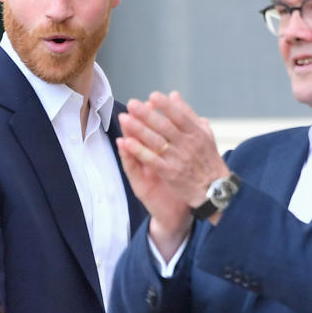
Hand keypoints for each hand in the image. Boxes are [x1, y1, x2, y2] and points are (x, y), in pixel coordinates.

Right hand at [115, 118, 191, 259]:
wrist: (176, 213)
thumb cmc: (180, 185)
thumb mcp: (182, 161)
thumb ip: (182, 142)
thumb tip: (188, 125)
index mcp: (160, 153)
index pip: (156, 129)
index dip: (155, 114)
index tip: (155, 99)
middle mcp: (148, 161)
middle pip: (142, 136)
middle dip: (139, 119)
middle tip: (134, 105)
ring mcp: (142, 172)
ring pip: (133, 149)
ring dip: (128, 134)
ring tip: (124, 120)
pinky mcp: (139, 185)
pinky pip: (131, 168)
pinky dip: (127, 155)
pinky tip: (123, 144)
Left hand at [118, 90, 227, 208]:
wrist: (214, 188)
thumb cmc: (208, 159)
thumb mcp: (204, 134)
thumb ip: (188, 114)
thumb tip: (174, 96)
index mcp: (196, 132)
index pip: (180, 115)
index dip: (166, 106)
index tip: (152, 96)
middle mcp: (187, 143)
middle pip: (164, 126)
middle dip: (147, 114)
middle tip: (131, 104)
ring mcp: (178, 158)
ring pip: (156, 141)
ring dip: (139, 130)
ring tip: (125, 119)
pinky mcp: (170, 172)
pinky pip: (152, 160)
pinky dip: (140, 151)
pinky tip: (127, 143)